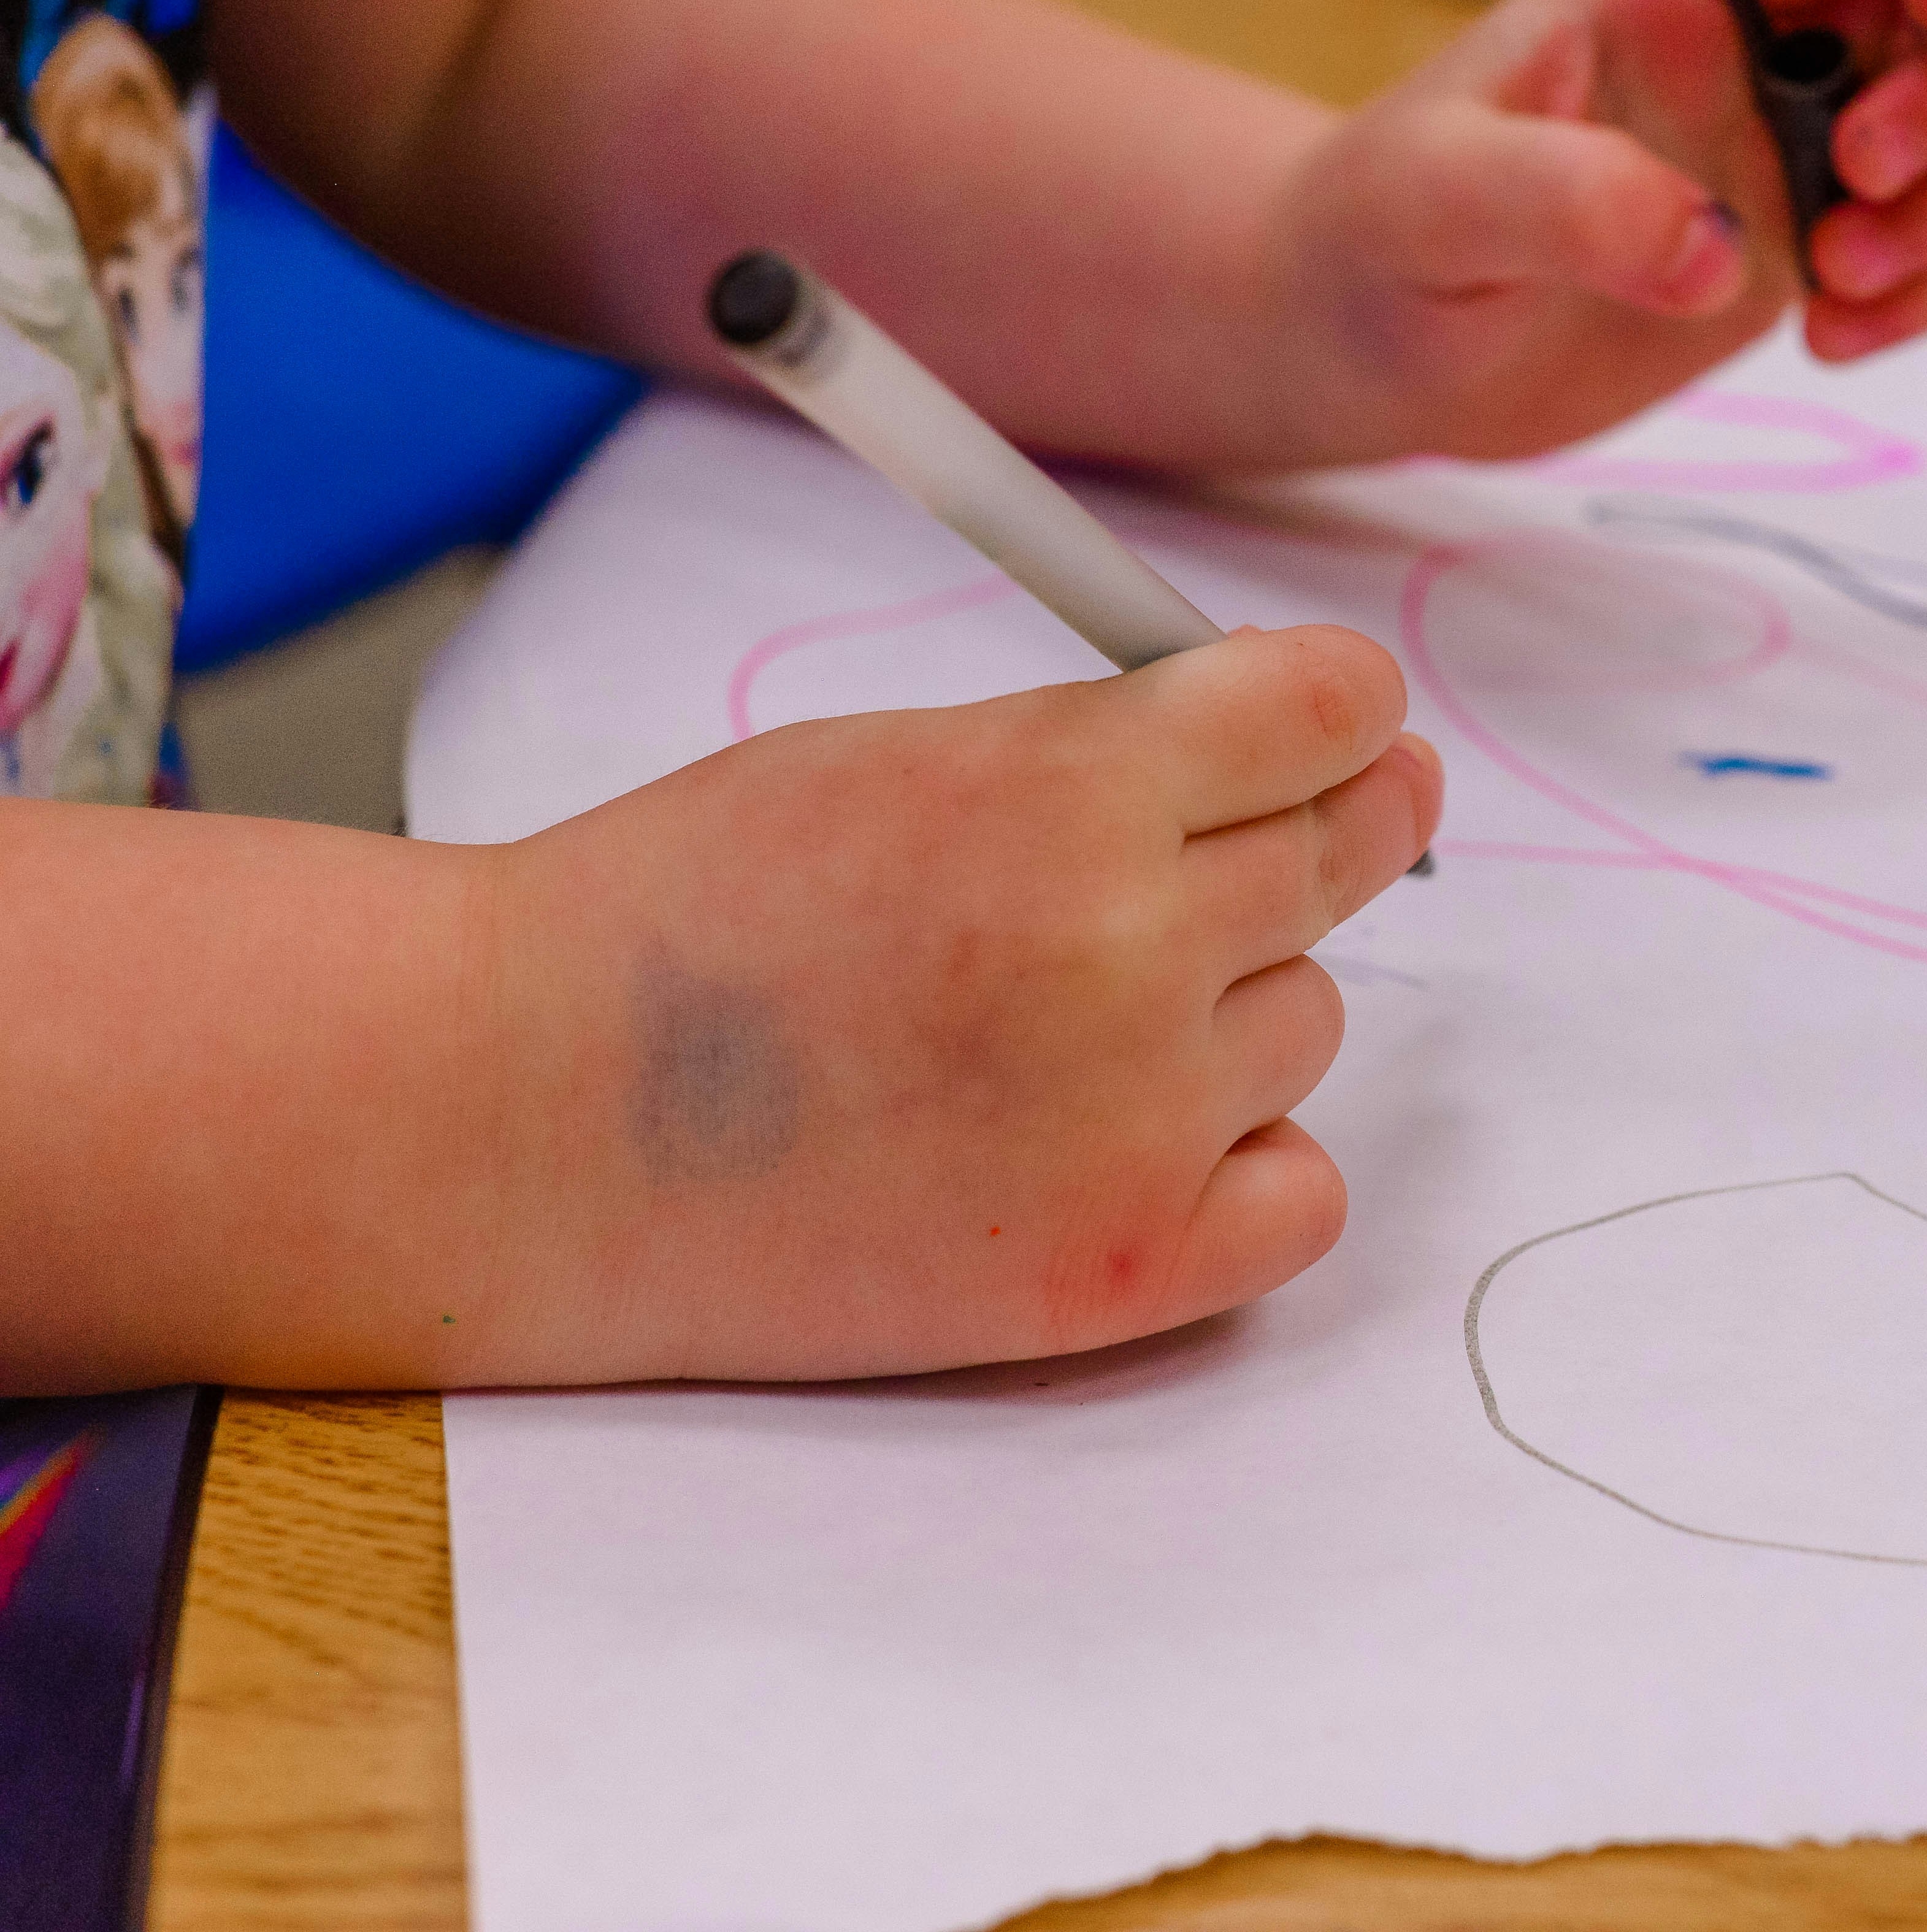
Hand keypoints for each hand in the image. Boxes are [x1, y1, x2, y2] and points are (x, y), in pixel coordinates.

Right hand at [479, 627, 1439, 1380]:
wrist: (524, 1123)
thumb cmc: (695, 918)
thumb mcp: (902, 756)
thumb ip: (1101, 750)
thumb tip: (1303, 740)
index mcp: (1071, 794)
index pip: (1332, 711)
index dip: (1348, 710)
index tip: (1351, 726)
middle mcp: (1129, 954)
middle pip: (1340, 855)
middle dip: (1330, 827)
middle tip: (1298, 836)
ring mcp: (1134, 1123)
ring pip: (1304, 1021)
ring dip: (1227, 1011)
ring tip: (1052, 1026)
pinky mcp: (1121, 1268)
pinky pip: (1304, 1192)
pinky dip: (1244, 1165)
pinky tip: (1128, 1140)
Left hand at [1254, 0, 1926, 460]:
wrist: (1362, 343)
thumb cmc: (1373, 234)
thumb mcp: (1432, 201)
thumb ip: (1561, 201)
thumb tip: (1711, 249)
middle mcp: (1752, 56)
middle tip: (1863, 190)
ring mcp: (1785, 156)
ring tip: (1838, 291)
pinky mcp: (1797, 251)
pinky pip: (1922, 250)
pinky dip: (1920, 294)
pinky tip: (1835, 341)